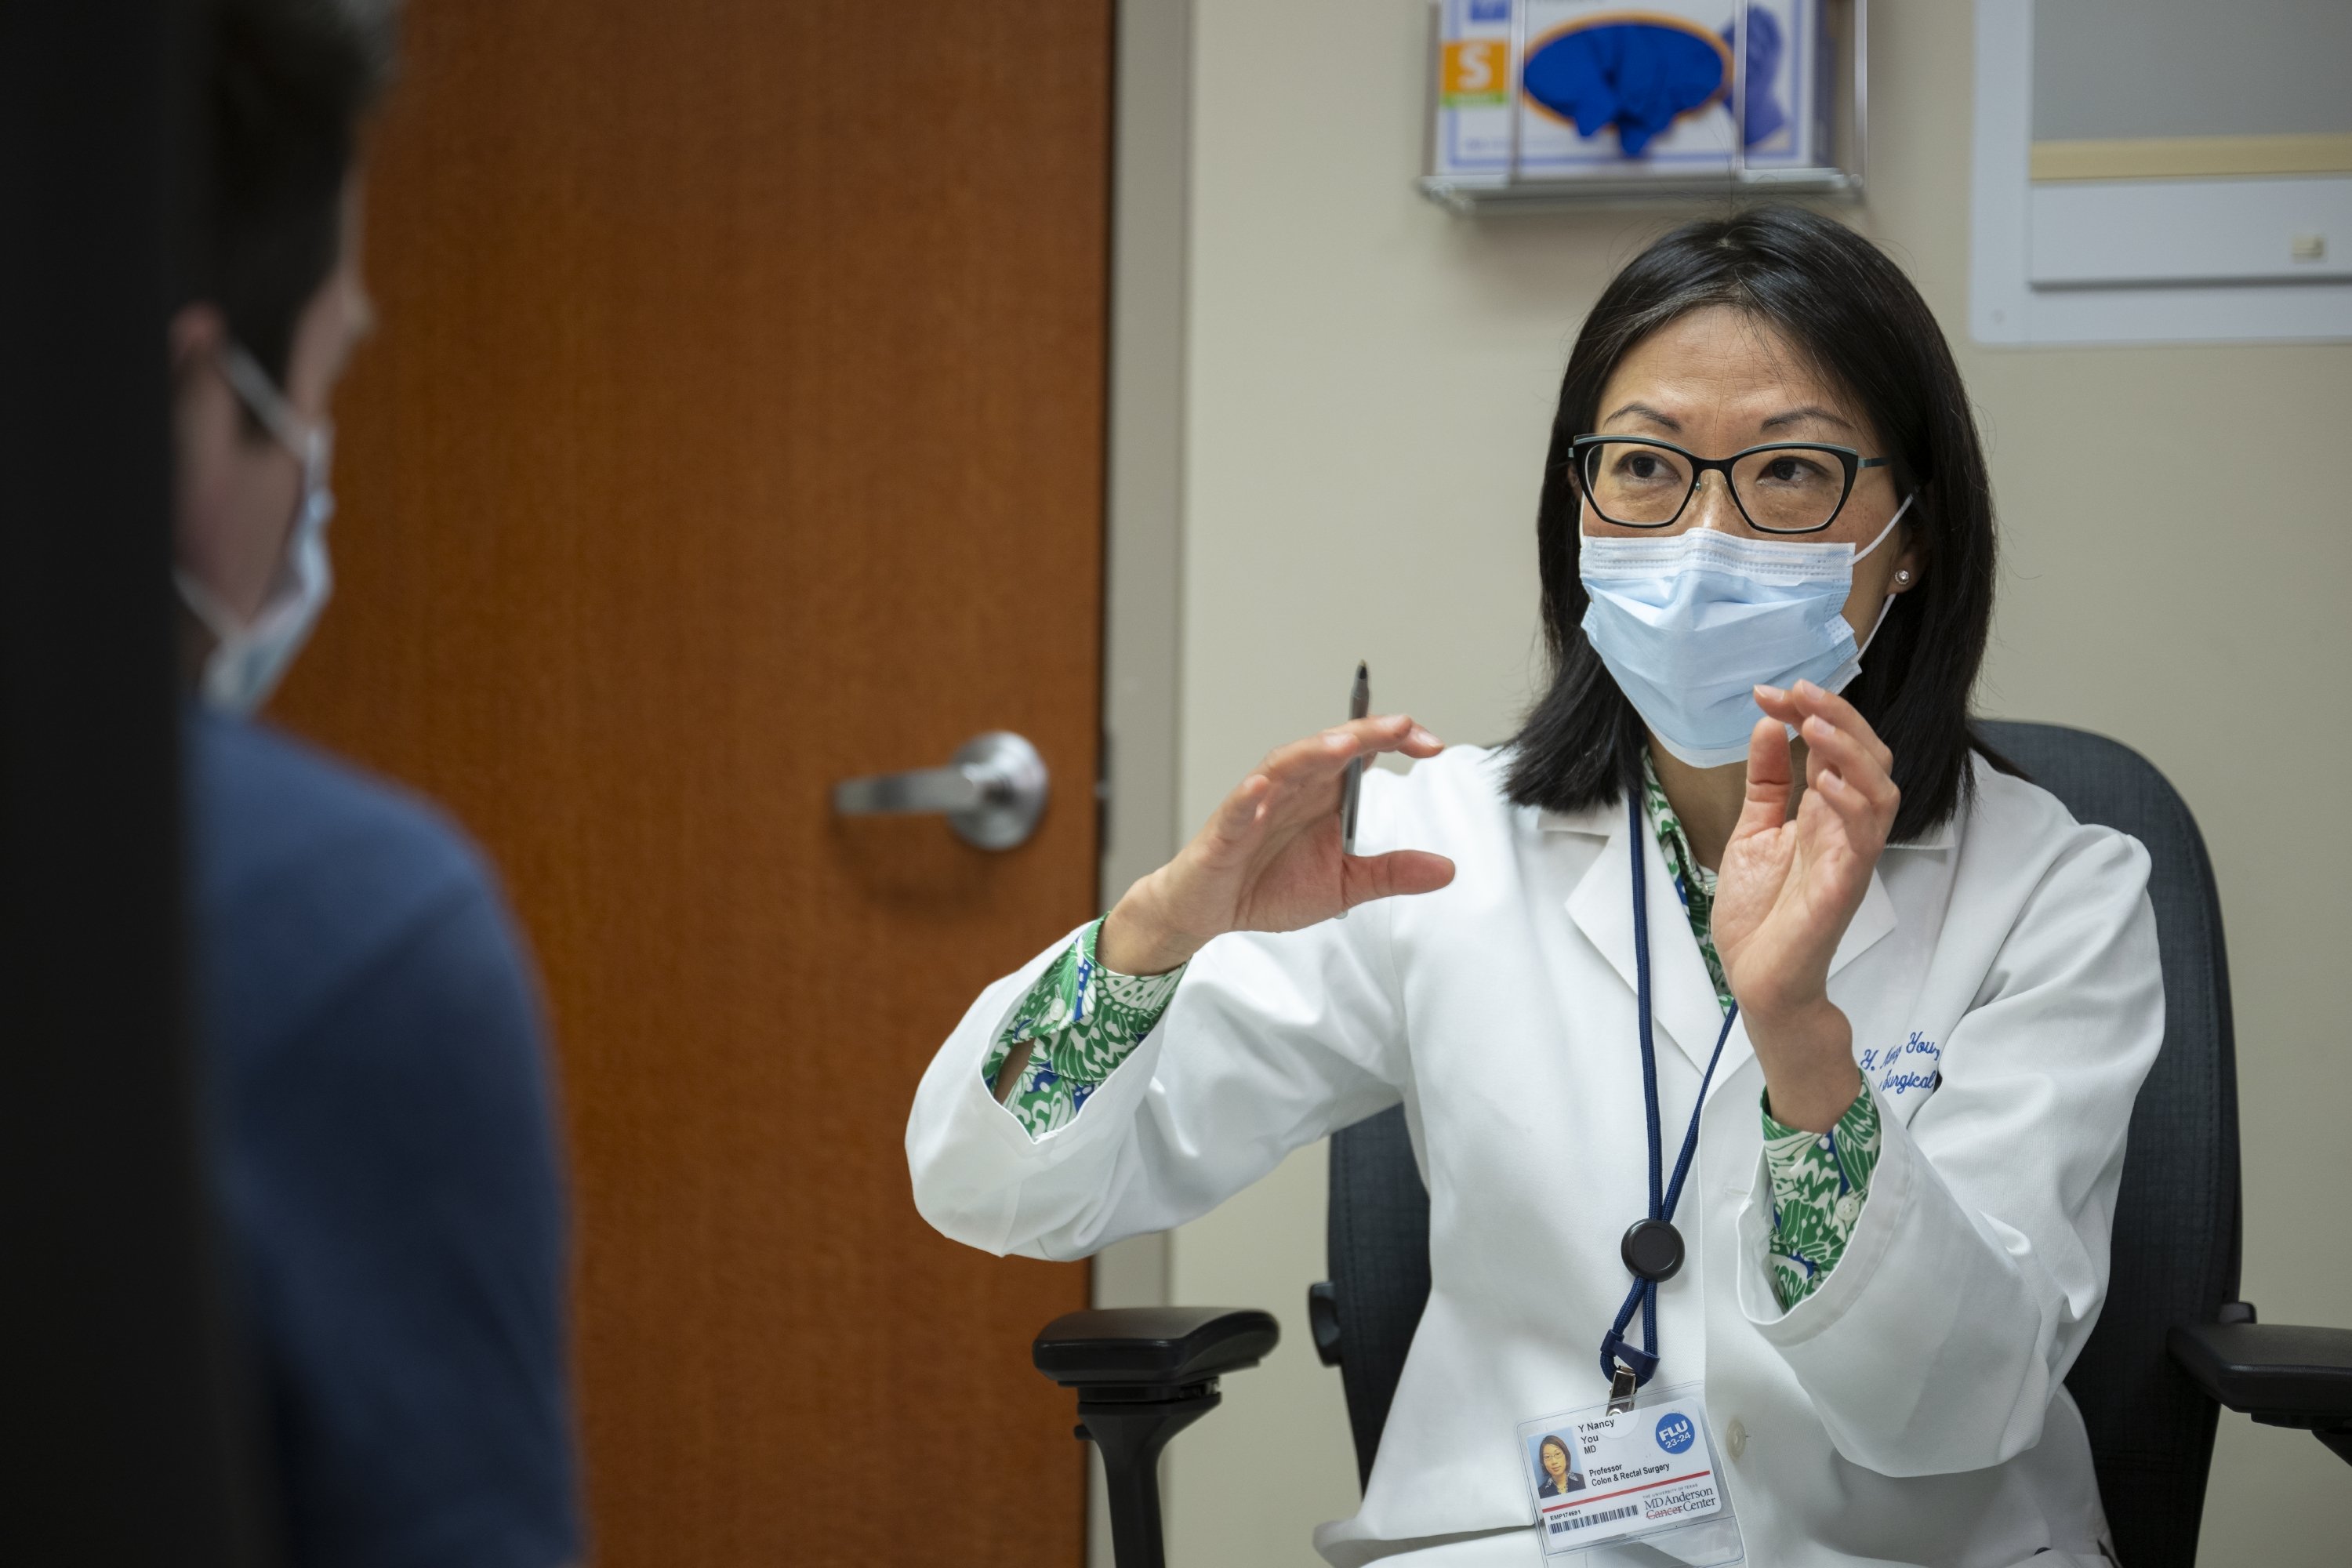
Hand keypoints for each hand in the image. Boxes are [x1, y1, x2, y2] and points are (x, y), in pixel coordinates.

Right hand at [1097, 715, 1455, 973]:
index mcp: (1324, 795)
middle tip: (1401, 727)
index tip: (1433, 745)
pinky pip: (1237, 809)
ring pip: (1285, 766)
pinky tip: (1261, 787)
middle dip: (1364, 733)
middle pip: (1329, 749)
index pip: (1363, 755)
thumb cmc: (1269, 886)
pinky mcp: (1226, 832)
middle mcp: (1293, 790)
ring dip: (1313, 751)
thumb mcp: (1345, 884)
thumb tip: (1446, 868)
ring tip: (1343, 744)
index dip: (1395, 742)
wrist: (1212, 911)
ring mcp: (1257, 806)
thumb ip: (1392, 873)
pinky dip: (1248, 796)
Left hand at [1710, 680, 1898, 1131]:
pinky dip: (1850, 802)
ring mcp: (1851, 855)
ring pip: (1881, 790)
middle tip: (1799, 692)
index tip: (1770, 693)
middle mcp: (1847, 828)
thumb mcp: (1753, 830)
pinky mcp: (1845, 884)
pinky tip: (1823, 780)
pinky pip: (1864, 836)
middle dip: (1839, 717)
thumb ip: (1766, 781)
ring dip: (1851, 752)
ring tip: (1815, 724)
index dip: (1812, 714)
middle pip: (1869, 757)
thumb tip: (1771, 724)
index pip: (1838, 748)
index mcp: (1826, 813)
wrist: (1757, 978)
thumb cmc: (1761, 914)